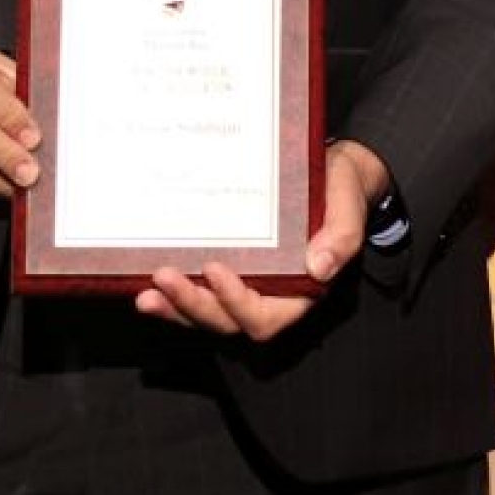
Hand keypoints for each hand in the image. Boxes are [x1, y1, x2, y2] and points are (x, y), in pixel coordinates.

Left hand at [134, 139, 389, 342]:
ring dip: (175, 308)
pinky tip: (146, 282)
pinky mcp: (228, 269)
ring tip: (147, 295)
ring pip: (207, 313)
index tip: (215, 269)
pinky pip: (199, 292)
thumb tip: (320, 265)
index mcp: (300, 291)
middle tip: (163, 277)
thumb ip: (341, 236)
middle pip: (226, 320)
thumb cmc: (340, 190)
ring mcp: (245, 285)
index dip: (237, 302)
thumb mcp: (348, 207)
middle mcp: (270, 296)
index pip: (265, 316)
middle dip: (193, 305)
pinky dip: (174, 294)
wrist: (332, 173)